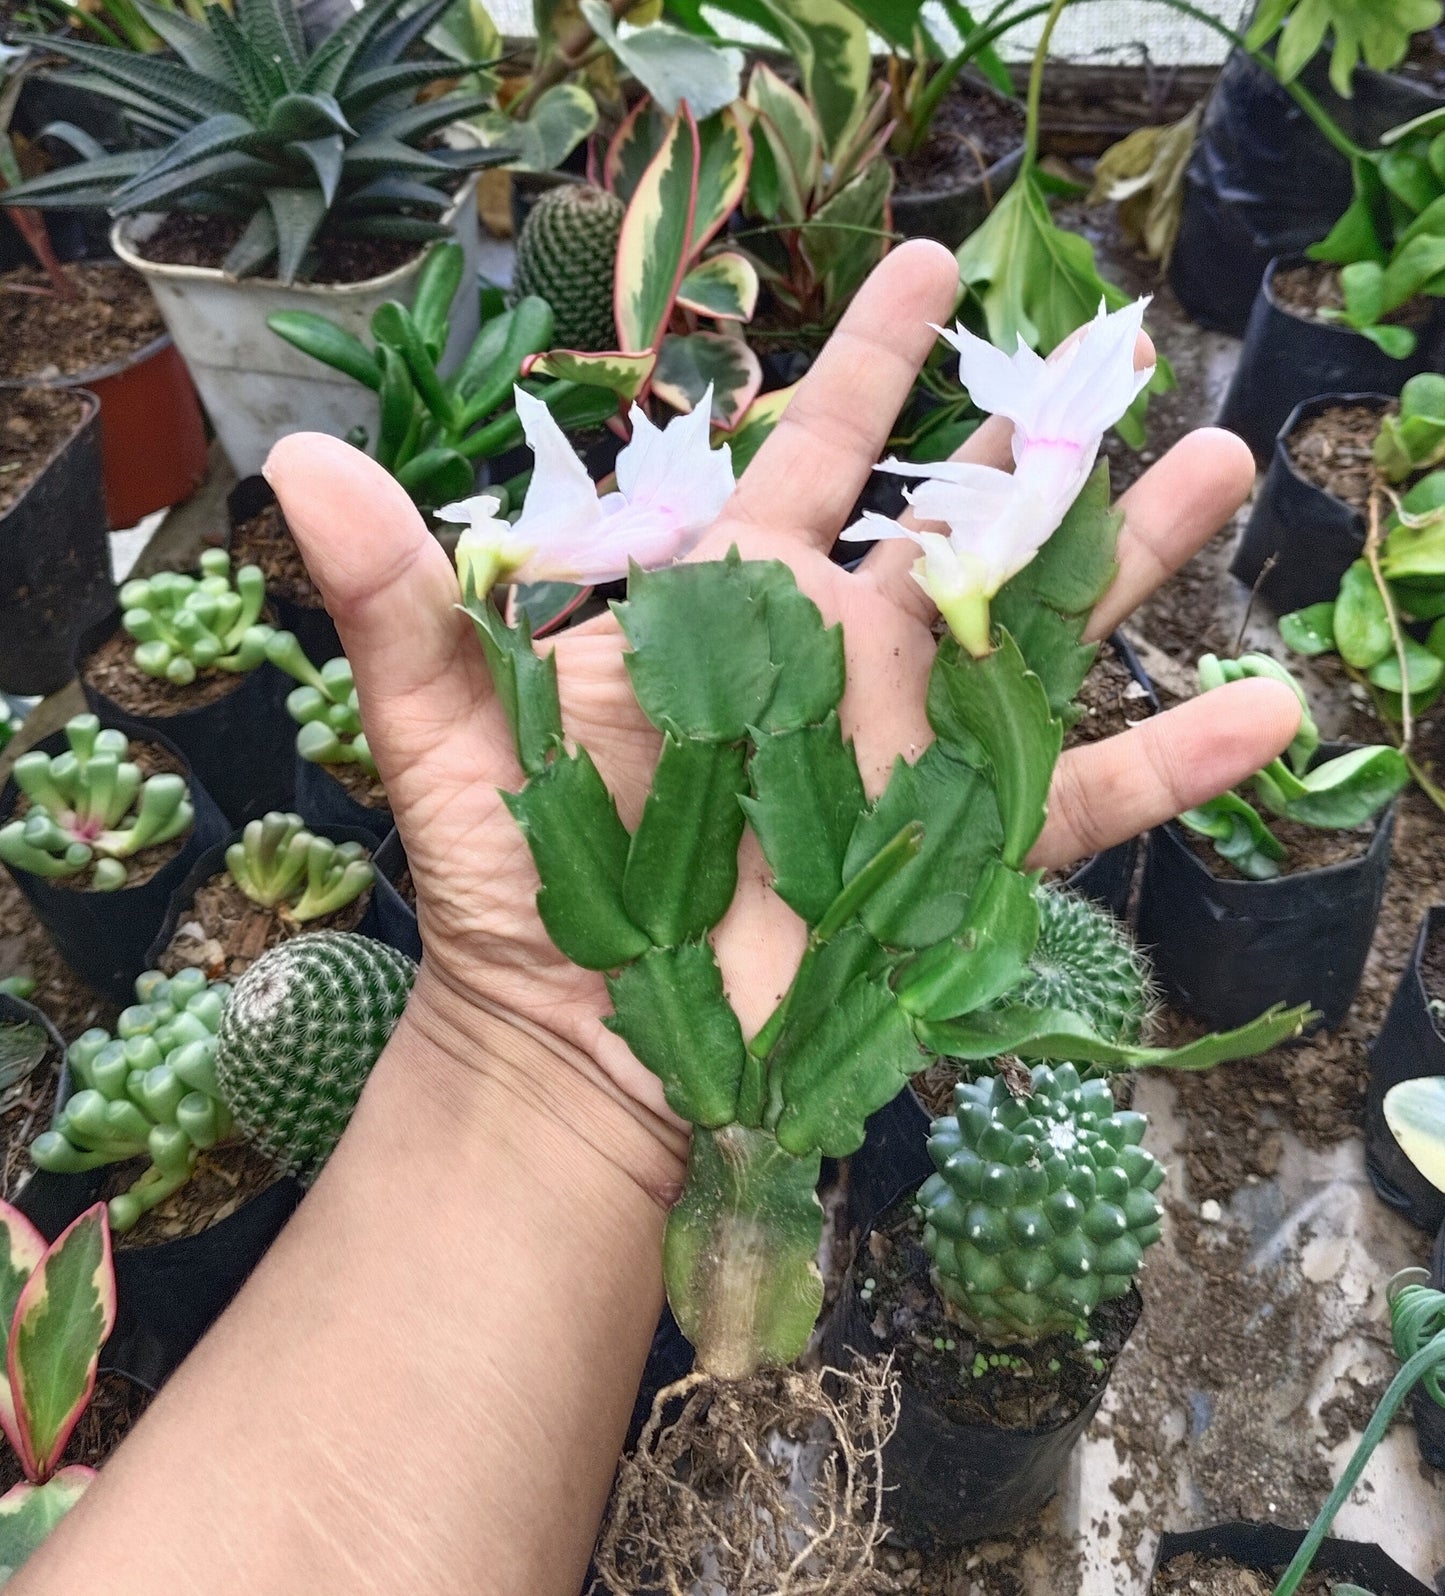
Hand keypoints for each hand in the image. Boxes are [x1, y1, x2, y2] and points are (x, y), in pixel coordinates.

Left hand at [266, 240, 1298, 1165]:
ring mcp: (902, 755)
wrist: (582, 1047)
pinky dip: (1167, 763)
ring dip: (1130, 556)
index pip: (806, 456)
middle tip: (1120, 349)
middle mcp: (834, 664)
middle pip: (954, 527)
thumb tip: (300, 460)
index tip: (924, 271)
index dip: (864, 365)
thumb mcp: (443, 731)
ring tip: (1228, 467)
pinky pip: (1070, 800)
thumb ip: (399, 595)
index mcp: (727, 610)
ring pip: (1035, 636)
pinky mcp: (949, 859)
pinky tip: (1266, 714)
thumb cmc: (512, 889)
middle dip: (1034, 442)